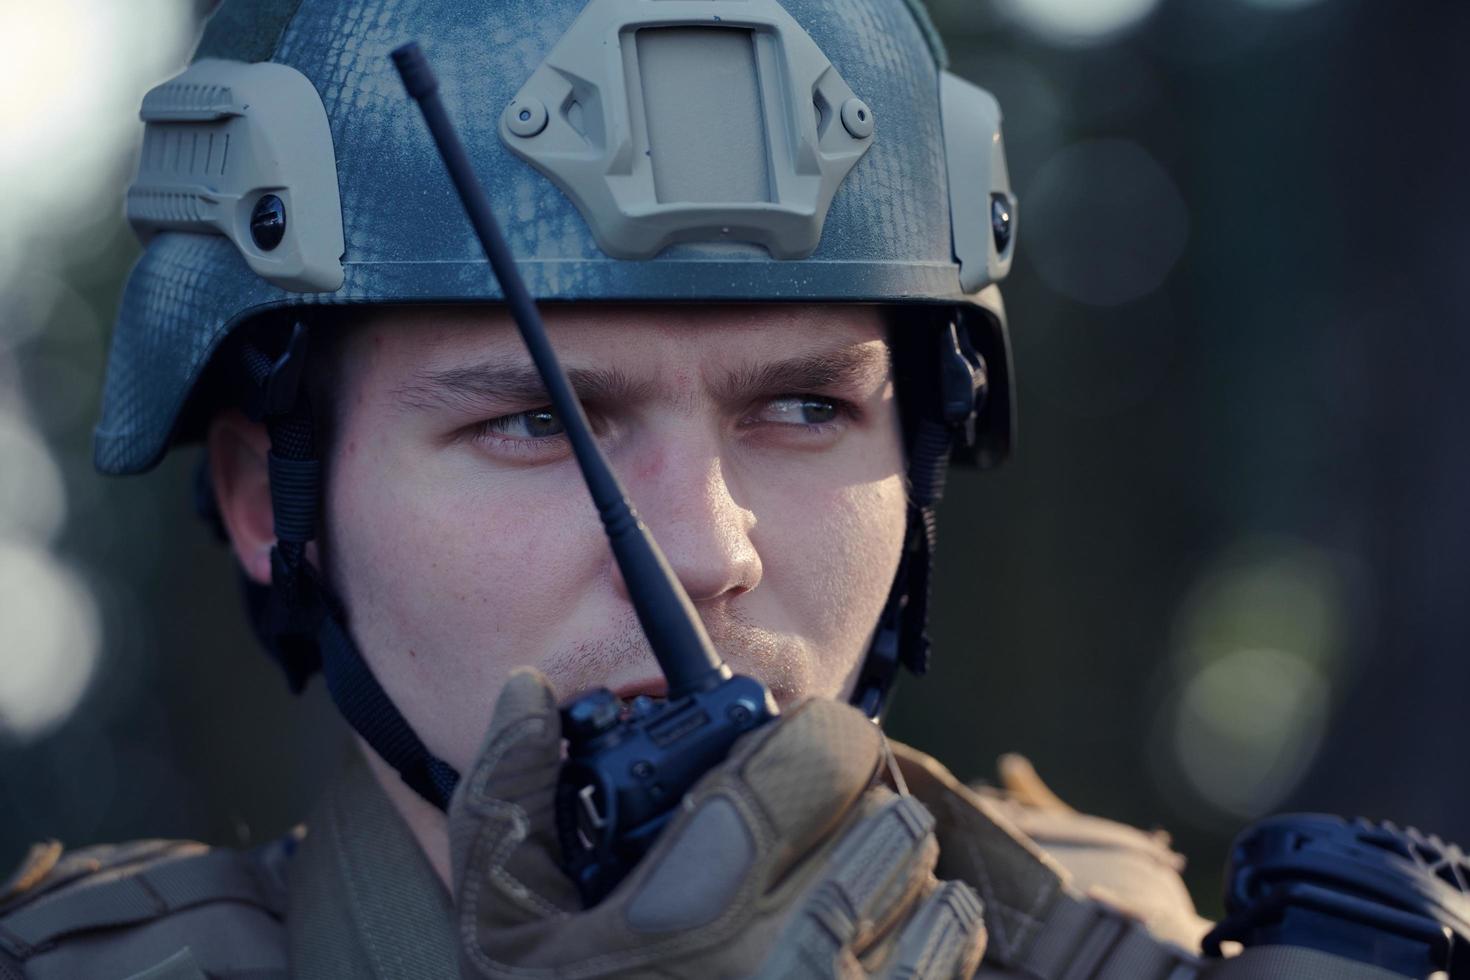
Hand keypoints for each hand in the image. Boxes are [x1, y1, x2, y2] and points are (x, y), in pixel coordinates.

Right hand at [448, 668, 986, 978]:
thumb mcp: (504, 927)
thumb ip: (509, 797)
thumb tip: (526, 690)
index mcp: (698, 904)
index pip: (823, 756)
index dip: (815, 734)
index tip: (785, 748)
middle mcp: (792, 958)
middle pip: (886, 810)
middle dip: (848, 795)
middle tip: (806, 811)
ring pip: (925, 874)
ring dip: (887, 854)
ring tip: (836, 866)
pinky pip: (947, 947)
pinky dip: (927, 919)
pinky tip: (878, 924)